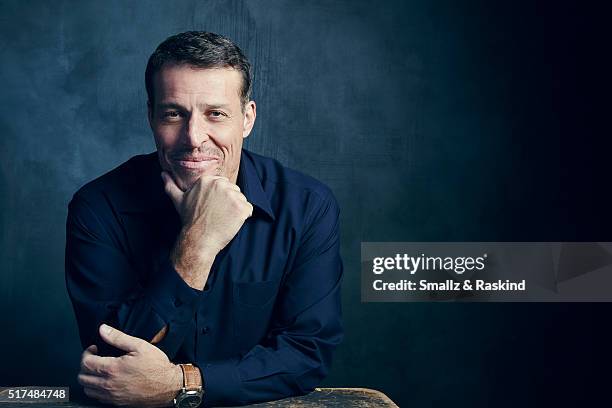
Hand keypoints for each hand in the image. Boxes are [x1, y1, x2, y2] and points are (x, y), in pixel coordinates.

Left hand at [78, 324, 181, 406]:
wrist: (168, 386)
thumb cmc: (156, 366)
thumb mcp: (139, 346)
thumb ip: (118, 337)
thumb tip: (103, 330)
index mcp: (112, 368)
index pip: (85, 362)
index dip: (87, 353)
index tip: (94, 348)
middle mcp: (108, 384)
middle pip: (82, 377)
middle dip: (85, 365)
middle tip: (95, 358)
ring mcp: (112, 395)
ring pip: (87, 389)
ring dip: (89, 378)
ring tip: (99, 370)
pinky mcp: (116, 403)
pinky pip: (96, 397)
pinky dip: (96, 389)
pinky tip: (105, 381)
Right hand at [162, 171, 252, 288]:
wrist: (198, 239)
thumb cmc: (189, 220)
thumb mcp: (178, 200)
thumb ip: (171, 185)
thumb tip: (163, 174)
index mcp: (208, 180)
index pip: (223, 184)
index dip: (219, 197)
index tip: (212, 207)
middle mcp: (221, 185)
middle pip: (234, 190)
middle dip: (229, 202)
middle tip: (217, 214)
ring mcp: (233, 196)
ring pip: (241, 200)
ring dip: (236, 209)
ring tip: (223, 218)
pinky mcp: (242, 208)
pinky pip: (249, 210)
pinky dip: (243, 217)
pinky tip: (231, 222)